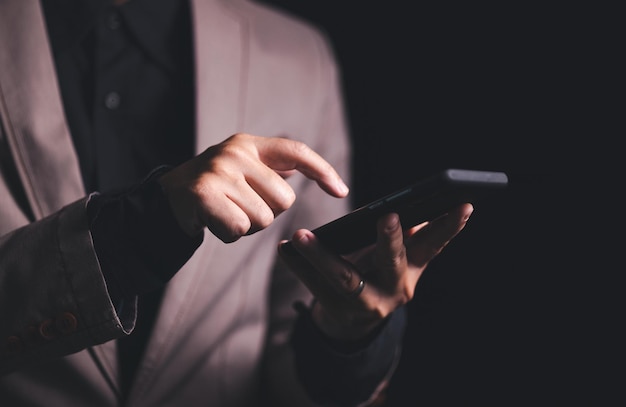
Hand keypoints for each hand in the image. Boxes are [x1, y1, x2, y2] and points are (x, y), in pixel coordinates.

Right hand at [158, 133, 348, 240]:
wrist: (167, 200)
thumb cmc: (214, 188)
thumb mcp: (243, 170)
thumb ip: (272, 169)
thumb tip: (310, 170)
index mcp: (249, 144)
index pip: (296, 152)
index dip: (322, 170)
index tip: (341, 191)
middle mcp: (235, 152)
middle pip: (284, 200)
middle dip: (267, 213)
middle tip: (239, 206)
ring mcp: (219, 172)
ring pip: (263, 219)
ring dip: (247, 226)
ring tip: (224, 212)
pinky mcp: (204, 194)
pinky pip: (239, 229)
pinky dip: (229, 234)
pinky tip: (213, 222)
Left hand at [278, 203, 473, 340]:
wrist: (354, 322)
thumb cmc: (378, 274)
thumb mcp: (398, 260)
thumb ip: (409, 237)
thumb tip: (420, 209)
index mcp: (412, 271)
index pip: (434, 245)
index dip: (449, 227)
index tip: (462, 204)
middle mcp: (394, 290)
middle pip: (392, 262)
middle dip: (391, 239)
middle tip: (387, 216)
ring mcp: (366, 303)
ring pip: (344, 279)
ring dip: (321, 255)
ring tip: (300, 235)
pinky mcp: (338, 310)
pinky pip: (315, 285)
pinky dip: (298, 265)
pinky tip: (284, 250)